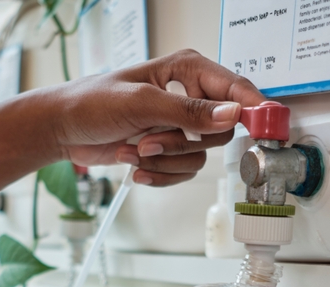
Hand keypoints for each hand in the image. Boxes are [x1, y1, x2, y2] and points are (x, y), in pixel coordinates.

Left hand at [50, 50, 265, 186]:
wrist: (63, 129)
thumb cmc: (92, 103)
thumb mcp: (141, 104)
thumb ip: (189, 111)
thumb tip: (232, 114)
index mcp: (188, 70)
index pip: (235, 89)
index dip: (254, 108)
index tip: (266, 129)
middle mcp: (190, 96)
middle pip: (219, 131)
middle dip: (181, 143)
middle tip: (148, 140)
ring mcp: (180, 124)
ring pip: (200, 156)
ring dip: (163, 160)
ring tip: (133, 149)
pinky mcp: (170, 149)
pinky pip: (184, 172)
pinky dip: (159, 174)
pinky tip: (135, 165)